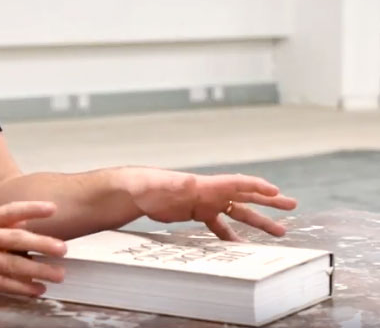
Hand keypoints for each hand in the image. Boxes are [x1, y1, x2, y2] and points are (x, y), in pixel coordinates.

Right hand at [0, 201, 66, 296]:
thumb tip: (21, 222)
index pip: (10, 211)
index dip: (32, 209)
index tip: (52, 209)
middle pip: (16, 240)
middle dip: (41, 244)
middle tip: (63, 248)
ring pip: (12, 266)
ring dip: (38, 271)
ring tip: (58, 275)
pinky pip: (1, 284)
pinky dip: (21, 288)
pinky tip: (36, 290)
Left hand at [124, 168, 297, 240]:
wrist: (138, 192)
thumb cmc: (152, 186)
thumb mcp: (168, 187)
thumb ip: (180, 187)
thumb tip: (190, 186)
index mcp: (207, 184)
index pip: (237, 183)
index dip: (257, 187)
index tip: (277, 193)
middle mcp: (211, 192)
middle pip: (246, 196)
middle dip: (269, 202)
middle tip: (292, 204)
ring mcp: (206, 203)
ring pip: (238, 212)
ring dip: (258, 222)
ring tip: (279, 231)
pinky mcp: (198, 213)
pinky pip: (220, 225)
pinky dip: (232, 234)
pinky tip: (241, 245)